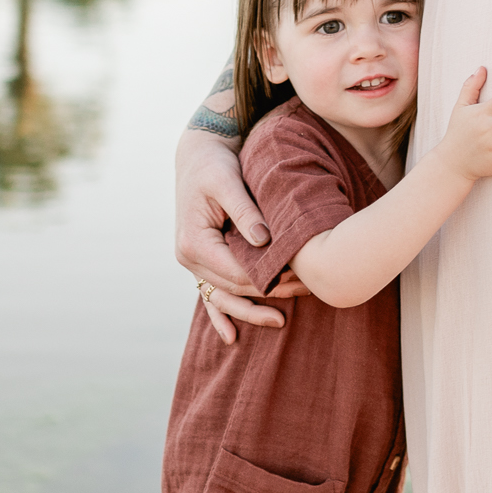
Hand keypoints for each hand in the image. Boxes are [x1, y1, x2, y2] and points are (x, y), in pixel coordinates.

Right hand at [176, 129, 307, 343]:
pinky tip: (232, 337)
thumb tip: (264, 240)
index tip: (298, 276)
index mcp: (194, 242)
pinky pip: (210, 295)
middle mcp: (188, 257)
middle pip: (233, 288)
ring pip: (223, 297)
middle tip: (304, 293)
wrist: (197, 155)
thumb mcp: (227, 181)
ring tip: (281, 321)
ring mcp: (192, 263)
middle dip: (267, 294)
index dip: (267, 277)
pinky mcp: (201, 261)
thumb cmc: (214, 164)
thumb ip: (245, 211)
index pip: (236, 272)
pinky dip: (221, 316)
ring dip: (251, 310)